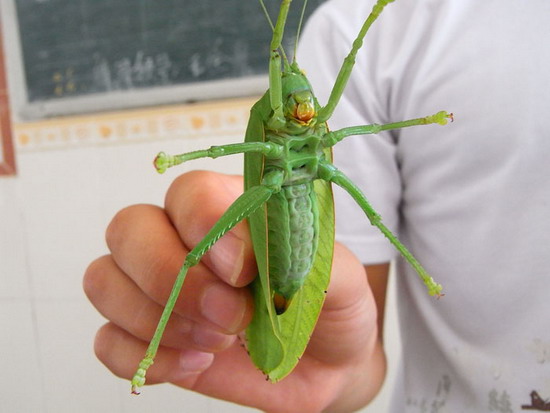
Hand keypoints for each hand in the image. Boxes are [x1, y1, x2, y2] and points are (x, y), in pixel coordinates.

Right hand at [84, 171, 384, 412]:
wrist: (326, 367)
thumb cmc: (329, 310)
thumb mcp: (340, 279)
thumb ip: (305, 253)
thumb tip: (246, 250)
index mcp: (230, 211)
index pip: (188, 191)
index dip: (205, 227)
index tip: (242, 273)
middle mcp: (184, 240)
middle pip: (129, 227)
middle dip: (172, 277)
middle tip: (230, 316)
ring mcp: (159, 289)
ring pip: (104, 279)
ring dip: (156, 318)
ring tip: (217, 342)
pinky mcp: (149, 336)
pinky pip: (106, 339)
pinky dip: (144, 356)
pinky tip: (193, 364)